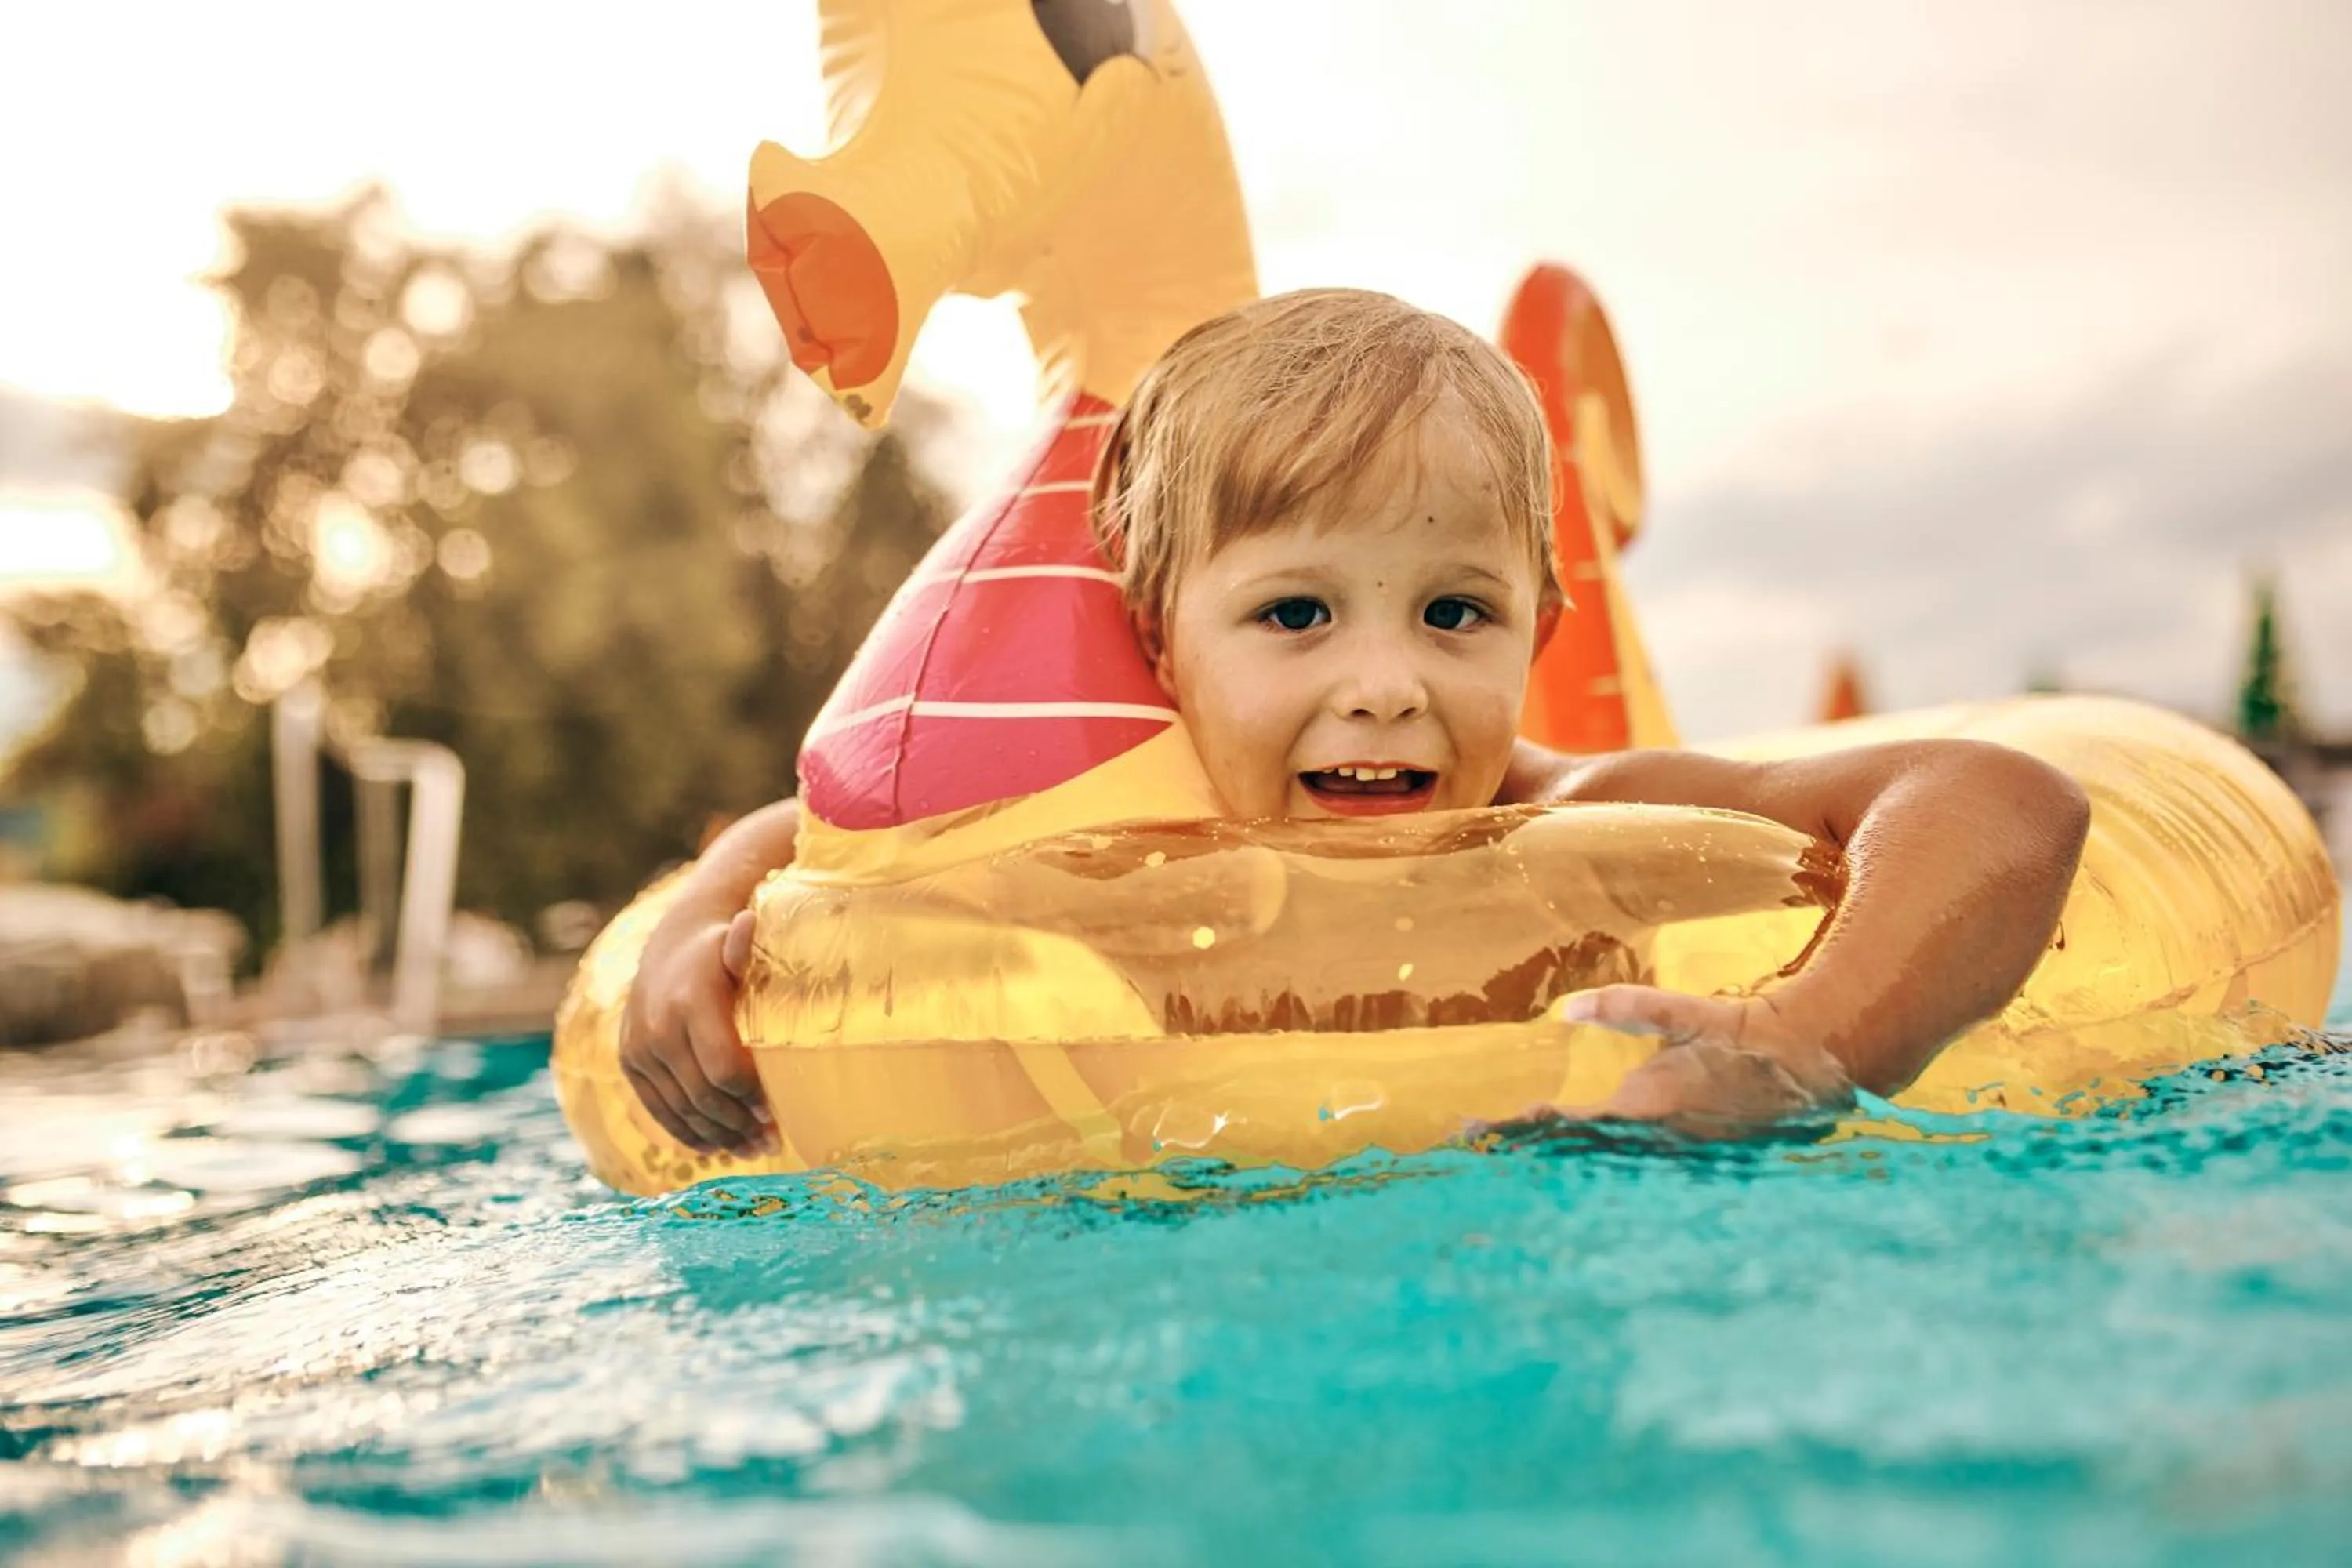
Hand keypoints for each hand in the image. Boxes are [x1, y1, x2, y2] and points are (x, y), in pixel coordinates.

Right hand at [619, 903, 773, 1154]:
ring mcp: (639, 1048)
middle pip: (702, 1096)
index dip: (751, 1097)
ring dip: (717, 1137)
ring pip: (680, 1109)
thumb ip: (744, 947)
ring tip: (750, 1150)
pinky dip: (686, 1132)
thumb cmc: (720, 951)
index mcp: (691, 1001)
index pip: (723, 1068)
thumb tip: (749, 922)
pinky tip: (714, 1146)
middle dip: (739, 1125)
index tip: (776, 1114)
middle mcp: (659, 1028)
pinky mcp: (629, 1062)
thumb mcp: (734, 943)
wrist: (671, 945)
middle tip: (770, 1143)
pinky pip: (658, 1109)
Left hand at [1493, 987, 1852, 1141]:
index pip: (1570, 1121)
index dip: (1521, 1128)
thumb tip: (1566, 1008)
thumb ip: (1625, 1010)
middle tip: (1474, 1146)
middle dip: (1524, 1152)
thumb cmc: (1739, 1036)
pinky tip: (1566, 1165)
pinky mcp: (1685, 1163)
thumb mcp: (1682, 1013)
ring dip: (1553, 1163)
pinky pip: (1628, 1169)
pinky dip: (1593, 1166)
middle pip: (1575, 1154)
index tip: (1477, 1128)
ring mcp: (1671, 1157)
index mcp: (1648, 1103)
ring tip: (1502, 1160)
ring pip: (1600, 1167)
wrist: (1805, 1066)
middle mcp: (1655, 1140)